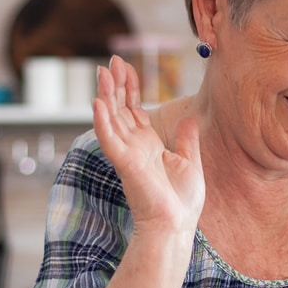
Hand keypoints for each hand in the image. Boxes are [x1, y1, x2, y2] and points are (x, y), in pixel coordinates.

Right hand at [92, 55, 204, 238]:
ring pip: (112, 119)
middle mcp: (134, 147)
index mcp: (148, 145)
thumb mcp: (190, 163)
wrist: (176, 225)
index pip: (133, 110)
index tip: (126, 66)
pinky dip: (103, 122)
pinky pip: (110, 140)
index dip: (129, 88)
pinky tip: (97, 104)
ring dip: (106, 96)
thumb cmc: (181, 202)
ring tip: (103, 73)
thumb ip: (187, 141)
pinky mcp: (126, 165)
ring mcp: (128, 155)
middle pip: (120, 109)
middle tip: (112, 61)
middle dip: (116, 84)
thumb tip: (190, 119)